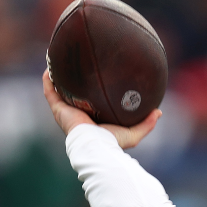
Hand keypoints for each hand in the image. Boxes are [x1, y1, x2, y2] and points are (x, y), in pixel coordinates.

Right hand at [42, 70, 160, 148]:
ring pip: (59, 91)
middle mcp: (78, 114)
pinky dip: (48, 79)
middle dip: (73, 83)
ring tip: (58, 61)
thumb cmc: (113, 142)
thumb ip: (146, 123)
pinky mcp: (59, 110)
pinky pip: (50, 91)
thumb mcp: (134, 132)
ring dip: (57, 77)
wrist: (96, 145)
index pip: (91, 104)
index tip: (96, 79)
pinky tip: (49, 66)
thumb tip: (158, 112)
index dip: (91, 93)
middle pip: (74, 96)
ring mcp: (66, 112)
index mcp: (93, 120)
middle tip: (77, 66)